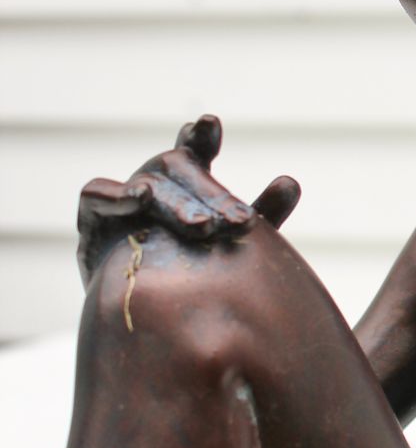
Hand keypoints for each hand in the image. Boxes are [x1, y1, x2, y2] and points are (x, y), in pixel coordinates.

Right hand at [76, 115, 300, 287]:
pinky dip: (117, 194)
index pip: (194, 152)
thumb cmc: (194, 273)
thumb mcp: (233, 244)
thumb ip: (261, 215)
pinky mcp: (92, 223)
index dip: (201, 136)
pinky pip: (97, 196)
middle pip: (178, 168)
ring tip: (203, 227)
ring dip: (176, 203)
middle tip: (240, 222)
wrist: (146, 324)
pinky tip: (141, 198)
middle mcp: (154, 183)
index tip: (210, 123)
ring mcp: (123, 201)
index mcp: (186, 184)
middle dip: (210, 193)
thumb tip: (290, 182)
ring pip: (148, 185)